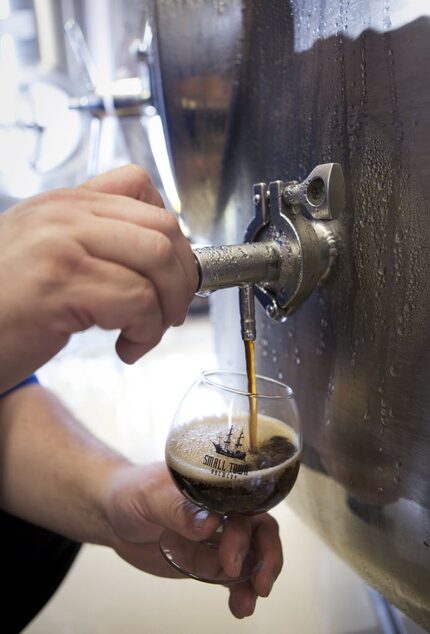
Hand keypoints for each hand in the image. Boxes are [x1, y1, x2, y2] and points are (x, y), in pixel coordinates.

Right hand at [0, 165, 196, 390]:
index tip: (171, 272)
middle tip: (171, 311)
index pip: (142, 187)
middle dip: (182, 277)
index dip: (172, 234)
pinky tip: (126, 348)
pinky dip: (146, 331)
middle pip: (162, 227)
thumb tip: (156, 256)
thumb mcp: (43, 255)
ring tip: (145, 333)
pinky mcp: (60, 284)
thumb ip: (90, 241)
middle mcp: (63, 215)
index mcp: (63, 204)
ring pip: (158, 261)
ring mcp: (61, 245)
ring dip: (166, 309)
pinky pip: (138, 300)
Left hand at [105, 462, 282, 618]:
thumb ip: (178, 509)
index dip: (250, 527)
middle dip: (266, 556)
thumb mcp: (149, 496)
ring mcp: (217, 536)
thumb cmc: (131, 492)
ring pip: (253, 555)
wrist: (113, 514)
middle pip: (260, 528)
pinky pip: (234, 576)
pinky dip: (241, 592)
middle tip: (258, 582)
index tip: (234, 556)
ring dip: (257, 578)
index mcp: (214, 486)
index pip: (246, 501)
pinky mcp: (208, 559)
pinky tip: (239, 607)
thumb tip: (210, 524)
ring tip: (248, 603)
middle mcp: (222, 510)